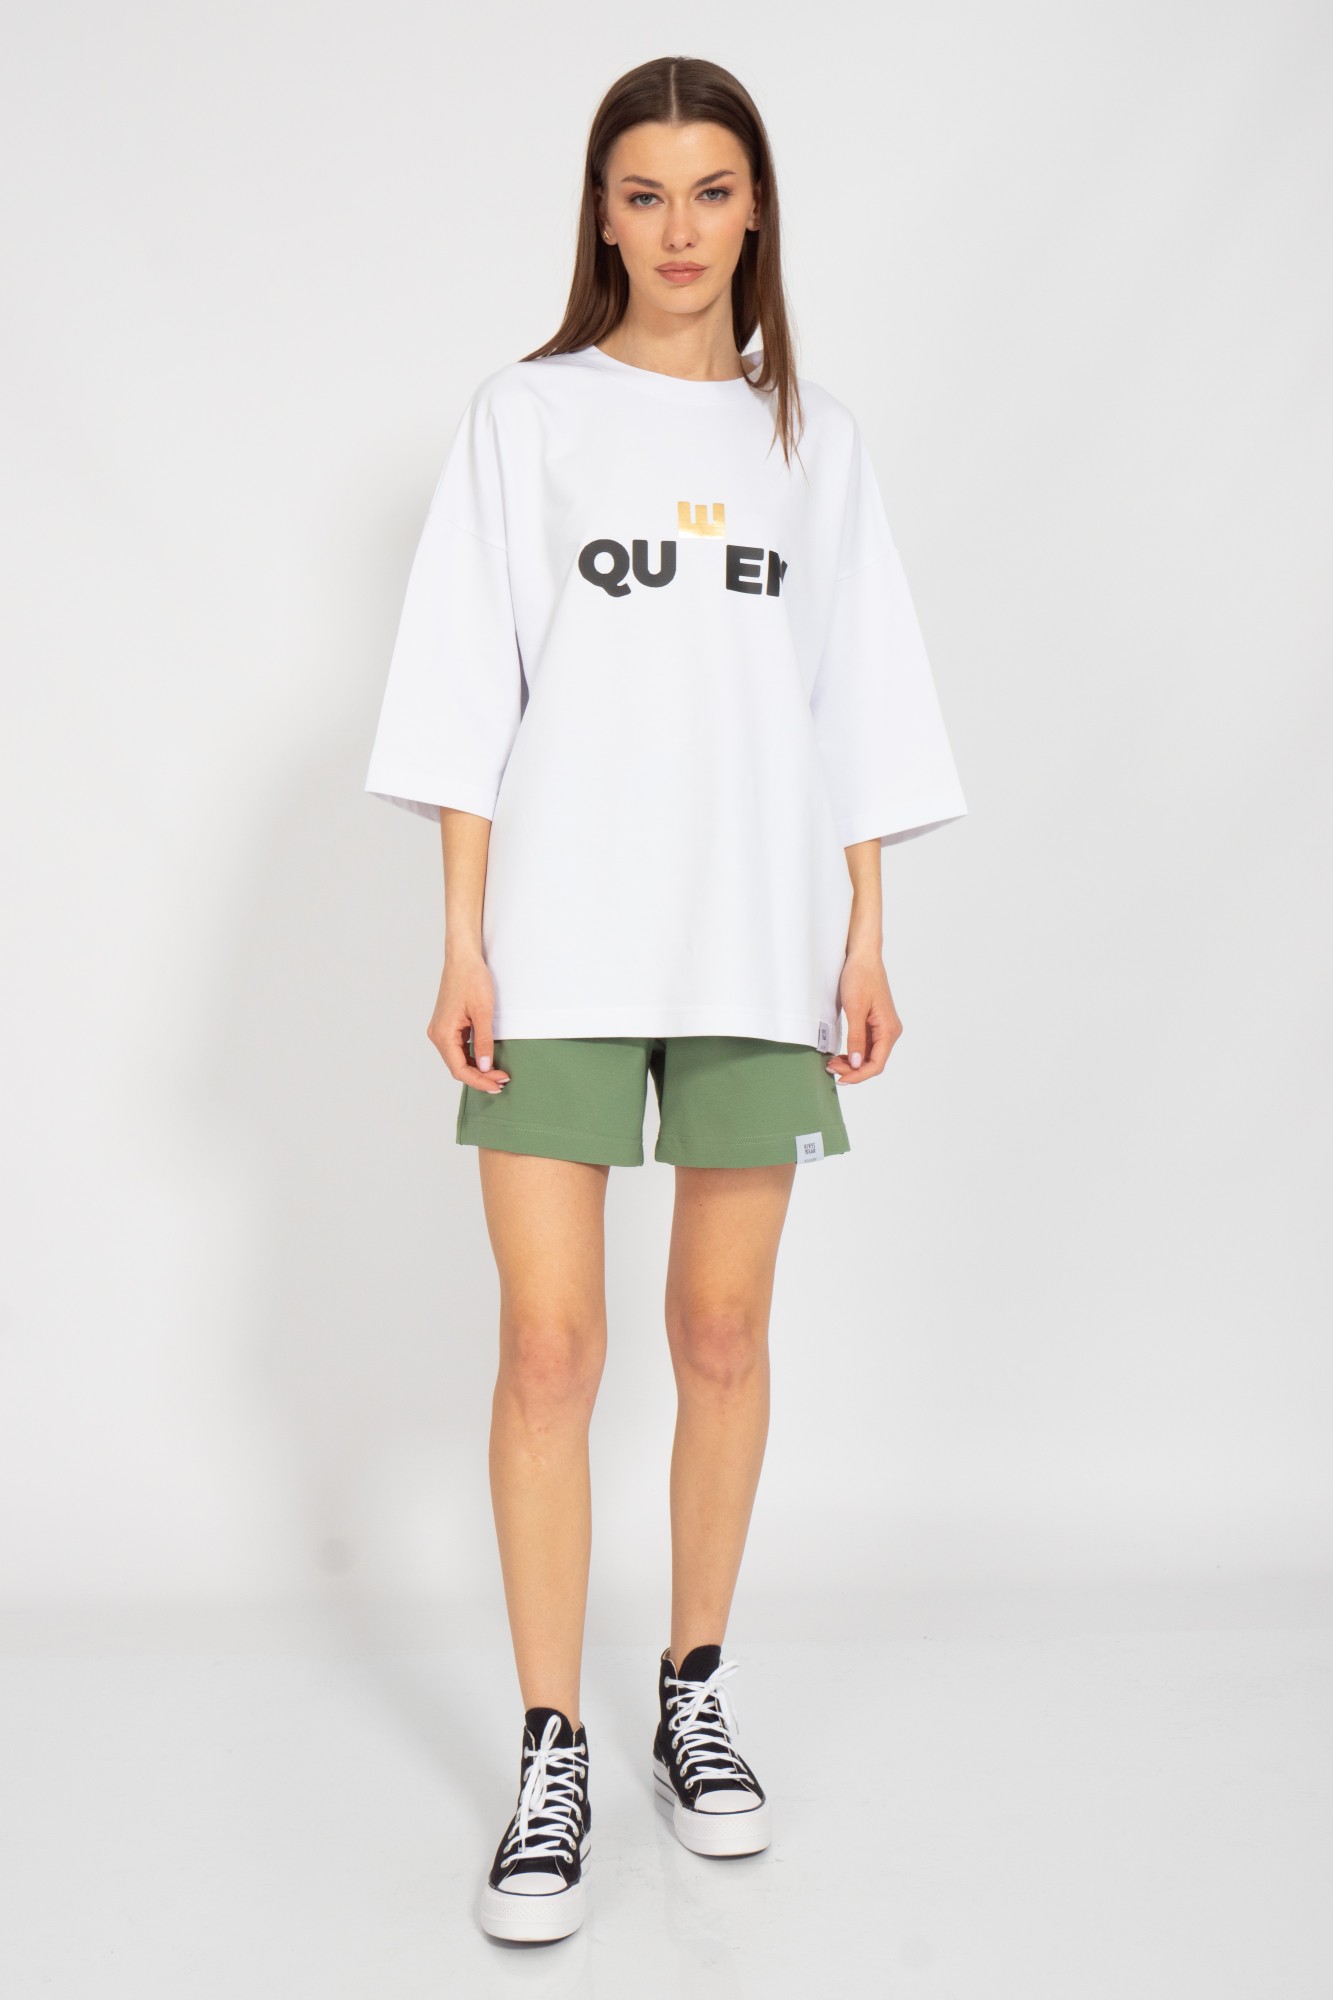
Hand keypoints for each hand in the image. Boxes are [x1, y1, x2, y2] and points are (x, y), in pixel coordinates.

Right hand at [427, 949, 509, 1091]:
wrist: (462, 958)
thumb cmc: (471, 979)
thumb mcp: (483, 1012)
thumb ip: (484, 1042)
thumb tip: (485, 1067)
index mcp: (443, 1034)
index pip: (459, 1069)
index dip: (480, 1080)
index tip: (498, 1083)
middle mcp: (437, 1034)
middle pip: (457, 1067)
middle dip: (480, 1077)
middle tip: (501, 1081)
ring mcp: (440, 1030)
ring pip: (457, 1059)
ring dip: (476, 1069)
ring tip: (497, 1074)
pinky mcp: (447, 1025)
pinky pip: (458, 1048)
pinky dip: (472, 1057)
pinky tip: (486, 1060)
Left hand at [826, 949, 901, 1083]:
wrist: (863, 957)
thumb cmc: (860, 978)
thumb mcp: (855, 1009)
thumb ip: (856, 1038)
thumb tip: (857, 1063)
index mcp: (889, 1029)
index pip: (876, 1064)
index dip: (859, 1075)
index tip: (841, 1079)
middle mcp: (890, 1031)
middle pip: (873, 1062)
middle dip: (853, 1070)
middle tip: (830, 1068)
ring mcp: (883, 1028)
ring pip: (869, 1056)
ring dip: (852, 1063)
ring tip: (832, 1062)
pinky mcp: (875, 1024)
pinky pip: (866, 1046)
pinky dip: (853, 1053)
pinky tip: (840, 1054)